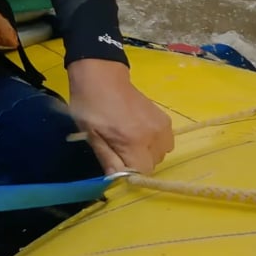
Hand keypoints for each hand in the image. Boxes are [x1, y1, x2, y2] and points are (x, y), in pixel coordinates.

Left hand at [67, 58, 173, 174]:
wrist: (101, 75)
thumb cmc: (90, 104)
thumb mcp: (90, 132)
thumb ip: (106, 157)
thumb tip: (116, 180)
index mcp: (134, 140)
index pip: (142, 172)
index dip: (129, 174)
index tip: (116, 165)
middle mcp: (154, 135)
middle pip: (152, 165)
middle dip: (135, 163)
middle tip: (117, 148)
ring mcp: (163, 126)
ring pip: (160, 155)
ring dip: (146, 154)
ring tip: (128, 140)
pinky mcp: (165, 119)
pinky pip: (165, 142)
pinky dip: (153, 144)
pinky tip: (138, 133)